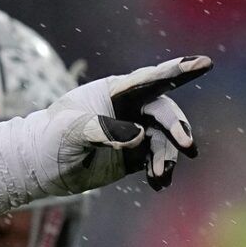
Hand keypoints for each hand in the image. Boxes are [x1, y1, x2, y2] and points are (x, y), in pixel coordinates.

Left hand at [49, 56, 211, 193]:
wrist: (41, 166)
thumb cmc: (52, 138)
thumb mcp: (72, 132)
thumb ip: (105, 131)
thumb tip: (140, 137)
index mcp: (116, 90)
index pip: (152, 78)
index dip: (179, 70)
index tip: (204, 63)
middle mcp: (130, 108)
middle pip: (165, 111)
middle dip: (178, 127)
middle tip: (188, 146)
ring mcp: (135, 130)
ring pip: (164, 139)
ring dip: (167, 156)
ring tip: (160, 175)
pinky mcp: (135, 153)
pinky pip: (157, 159)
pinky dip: (160, 170)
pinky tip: (158, 183)